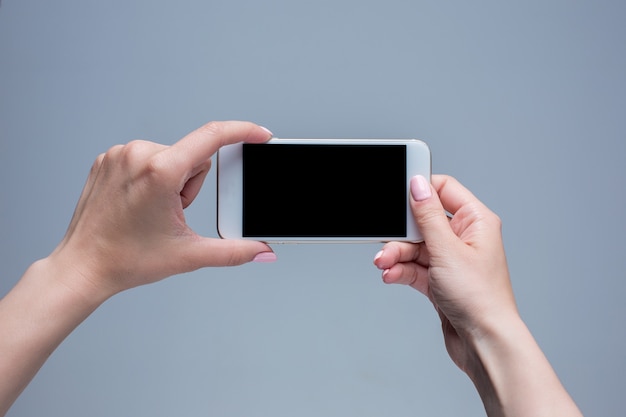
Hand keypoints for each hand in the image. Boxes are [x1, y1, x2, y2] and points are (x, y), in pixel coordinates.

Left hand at [49, 121, 275, 299]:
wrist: (83, 267)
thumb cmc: (126, 260)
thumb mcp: (189, 255)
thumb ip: (235, 252)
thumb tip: (263, 251)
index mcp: (160, 171)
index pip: (212, 137)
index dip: (243, 132)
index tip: (260, 135)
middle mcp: (138, 153)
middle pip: (193, 157)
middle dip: (191, 186)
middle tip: (170, 214)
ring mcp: (119, 154)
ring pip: (171, 157)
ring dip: (172, 182)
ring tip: (151, 210)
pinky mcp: (108, 158)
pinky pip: (148, 158)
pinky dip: (152, 178)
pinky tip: (139, 202)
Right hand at [374, 175, 582, 415]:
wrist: (483, 342)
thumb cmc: (479, 298)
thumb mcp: (446, 250)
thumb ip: (428, 215)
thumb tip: (417, 184)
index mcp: (475, 221)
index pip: (444, 189)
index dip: (420, 190)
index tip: (397, 194)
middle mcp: (464, 238)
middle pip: (422, 221)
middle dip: (400, 233)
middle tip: (385, 239)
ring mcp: (451, 260)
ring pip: (414, 247)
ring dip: (395, 255)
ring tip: (383, 264)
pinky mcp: (440, 280)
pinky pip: (414, 267)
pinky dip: (400, 270)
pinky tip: (390, 275)